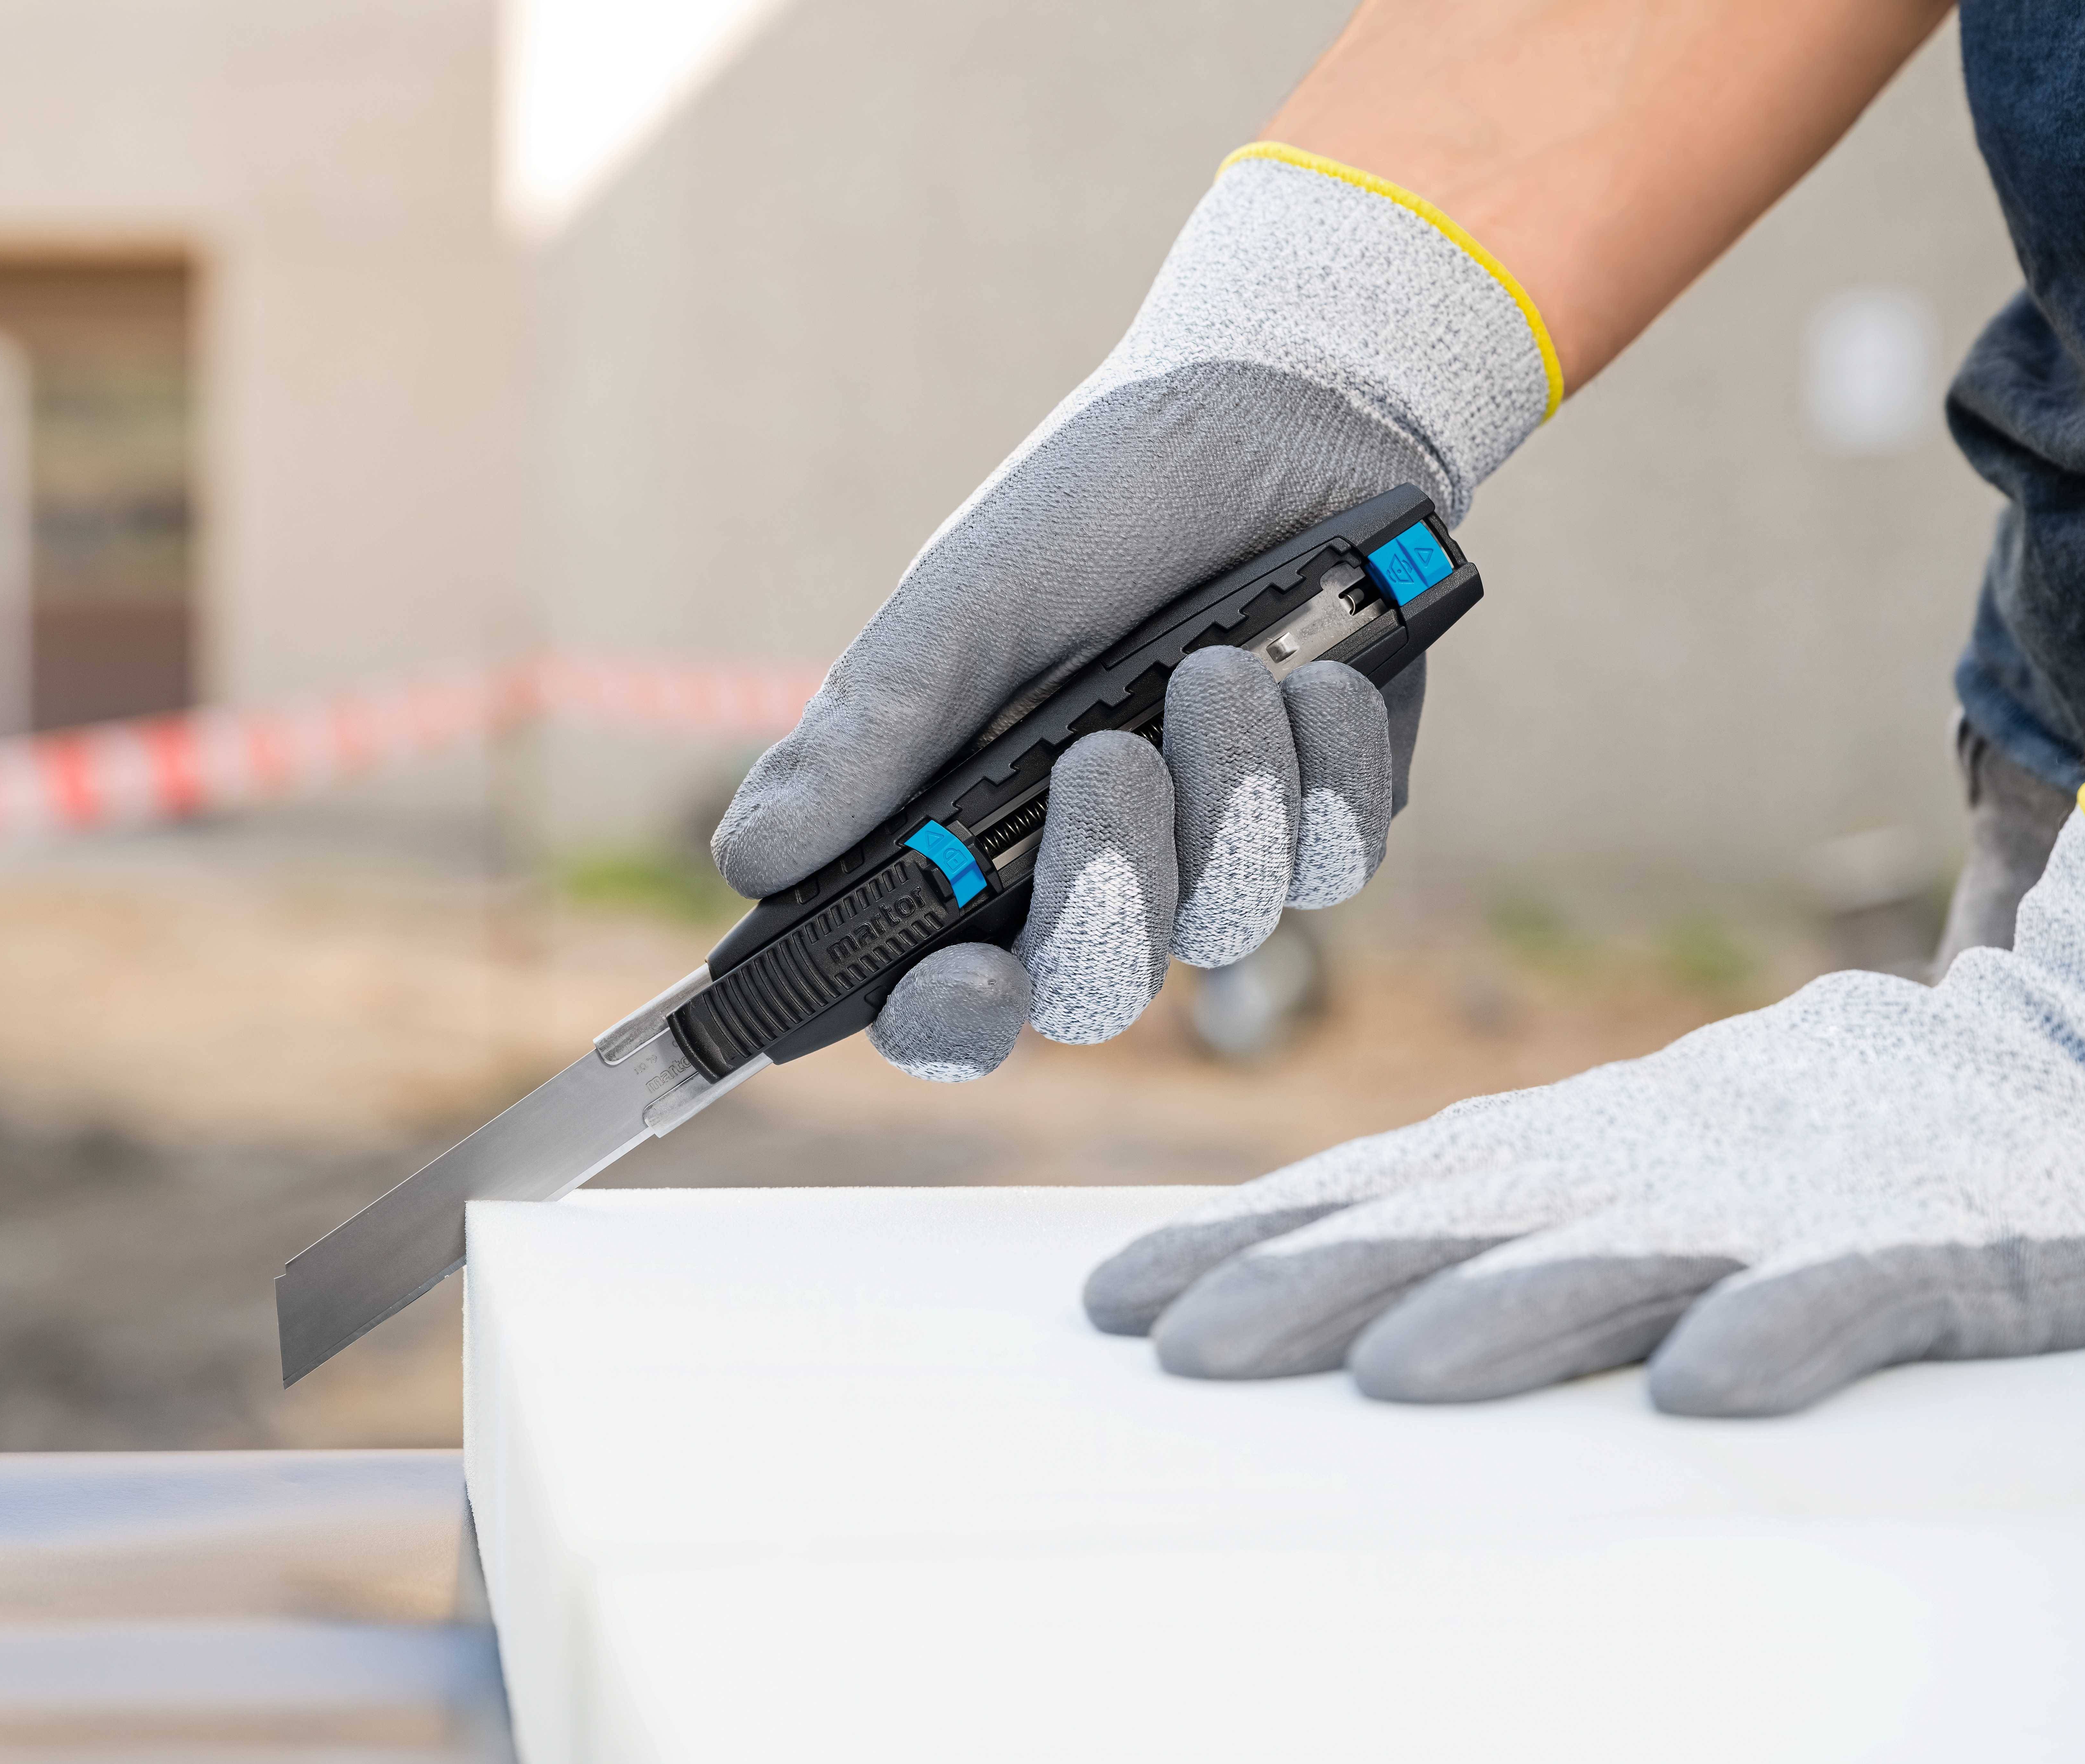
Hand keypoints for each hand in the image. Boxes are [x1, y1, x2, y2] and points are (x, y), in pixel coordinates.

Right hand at [711, 146, 1558, 1079]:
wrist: (1263, 419)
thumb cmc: (1088, 511)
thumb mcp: (962, 606)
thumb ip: (870, 734)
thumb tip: (749, 859)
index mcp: (976, 843)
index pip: (942, 999)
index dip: (947, 1023)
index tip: (969, 980)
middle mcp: (1093, 874)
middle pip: (1092, 990)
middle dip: (1106, 886)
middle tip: (1105, 757)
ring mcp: (1217, 859)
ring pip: (1226, 923)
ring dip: (1223, 788)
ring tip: (1216, 663)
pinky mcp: (1328, 823)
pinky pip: (1335, 860)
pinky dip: (1322, 760)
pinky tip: (1314, 674)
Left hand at [1084, 799, 2084, 1415]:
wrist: (2081, 1067)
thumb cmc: (1821, 1126)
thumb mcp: (1641, 1142)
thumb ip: (1511, 1195)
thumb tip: (1342, 1260)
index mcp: (1585, 1144)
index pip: (1377, 1192)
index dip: (1247, 1242)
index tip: (1119, 1298)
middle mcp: (1653, 1165)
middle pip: (1453, 1226)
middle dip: (1306, 1283)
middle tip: (1175, 1342)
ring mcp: (1786, 1203)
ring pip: (1620, 1258)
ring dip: (1505, 1317)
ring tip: (1393, 1373)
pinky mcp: (1928, 1247)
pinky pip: (1846, 1297)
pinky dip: (1775, 1333)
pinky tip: (1705, 1392)